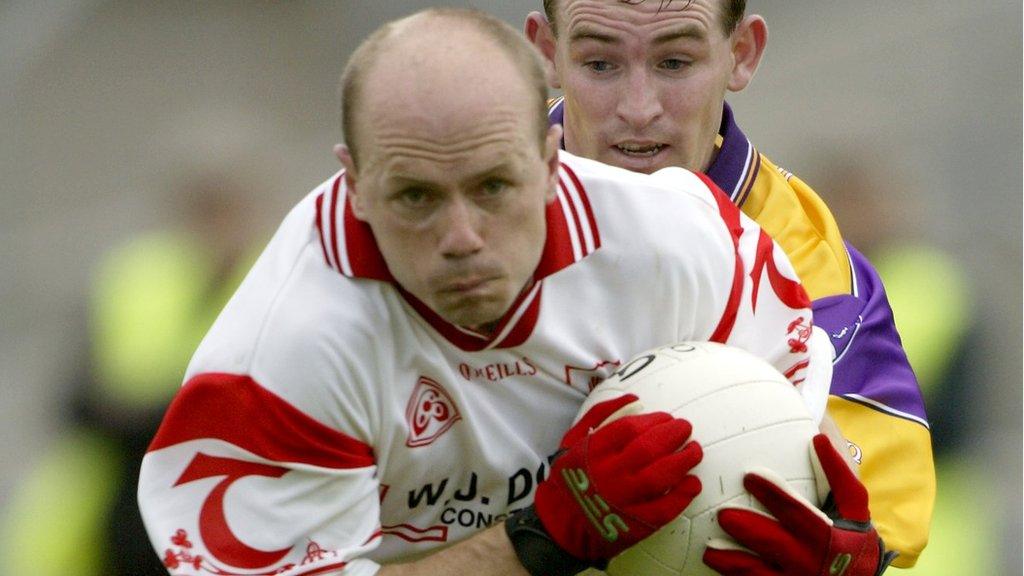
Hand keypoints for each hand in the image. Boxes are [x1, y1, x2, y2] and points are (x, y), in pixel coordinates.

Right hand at [505, 394, 702, 574]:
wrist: (559, 528)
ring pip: (660, 477)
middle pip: (648, 449)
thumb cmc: (569, 479)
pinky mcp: (635, 525)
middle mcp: (608, 475)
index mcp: (592, 452)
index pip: (629, 428)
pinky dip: (683, 495)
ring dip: (683, 461)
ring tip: (694, 451)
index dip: (653, 420)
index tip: (666, 417)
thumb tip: (633, 398)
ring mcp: (623, 501)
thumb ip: (600, 415)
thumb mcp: (573, 441)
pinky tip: (692, 482)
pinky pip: (665, 509)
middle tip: (686, 428)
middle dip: (673, 434)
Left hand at [703, 434, 896, 575]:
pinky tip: (716, 569)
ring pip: (757, 573)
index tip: (749, 477)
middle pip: (772, 543)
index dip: (773, 494)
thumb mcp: (855, 507)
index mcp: (825, 535)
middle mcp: (808, 560)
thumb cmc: (853, 536)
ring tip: (708, 551)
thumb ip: (839, 474)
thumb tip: (818, 438)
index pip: (795, 511)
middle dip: (747, 530)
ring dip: (731, 562)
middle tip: (724, 516)